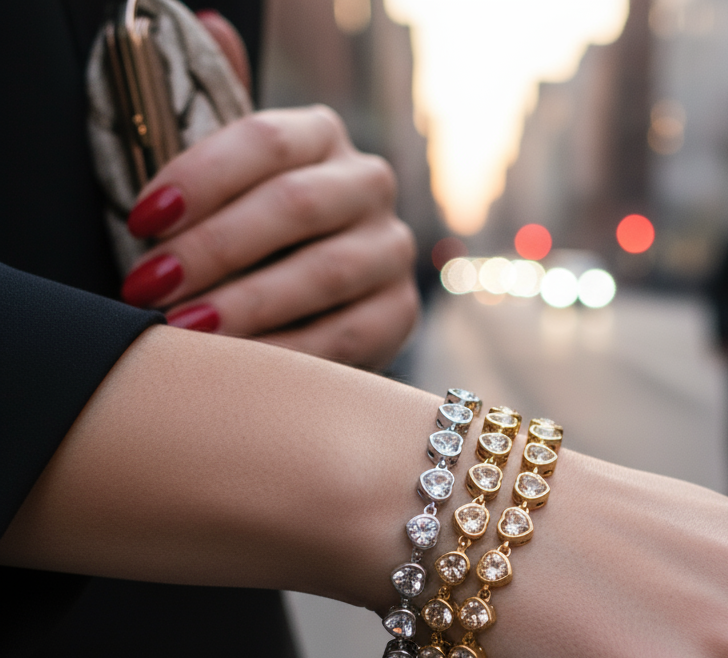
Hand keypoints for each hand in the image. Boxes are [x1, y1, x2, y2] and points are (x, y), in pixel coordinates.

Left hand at [122, 106, 418, 368]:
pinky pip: (347, 334)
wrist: (321, 299)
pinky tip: (240, 365)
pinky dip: (289, 351)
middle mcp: (369, 184)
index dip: (199, 177)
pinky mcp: (400, 311)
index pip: (265, 140)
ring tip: (186, 329)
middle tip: (150, 285)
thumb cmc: (258, 234)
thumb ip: (223, 109)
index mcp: (323, 136)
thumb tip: (208, 22)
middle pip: (295, 205)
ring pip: (325, 272)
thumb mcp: (236, 173)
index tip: (140, 220)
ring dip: (249, 304)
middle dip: (215, 248)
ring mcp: (392, 249)